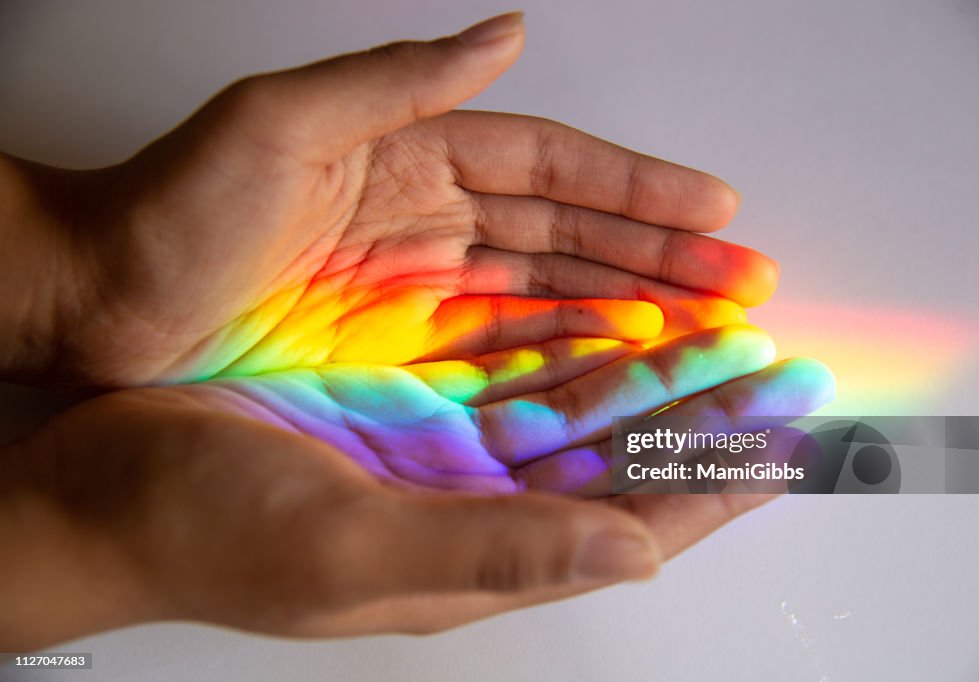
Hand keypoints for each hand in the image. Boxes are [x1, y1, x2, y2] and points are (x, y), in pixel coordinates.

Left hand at [0, 13, 775, 385]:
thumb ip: (398, 81)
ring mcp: (420, 289)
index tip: (712, 207)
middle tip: (739, 280)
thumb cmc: (169, 210)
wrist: (98, 304)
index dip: (636, 187)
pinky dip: (561, 358)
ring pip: (549, 295)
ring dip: (627, 309)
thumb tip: (503, 34)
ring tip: (703, 329)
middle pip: (570, 236)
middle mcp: (429, 219)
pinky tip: (615, 370)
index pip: (550, 167)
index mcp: (413, 153)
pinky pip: (500, 351)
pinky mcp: (398, 349)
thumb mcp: (278, 124)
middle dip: (659, 256)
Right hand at [0, 325, 833, 648]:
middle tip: (776, 377)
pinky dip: (575, 360)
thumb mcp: (354, 549)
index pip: (632, 527)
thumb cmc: (204, 528)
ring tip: (721, 345)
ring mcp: (442, 457)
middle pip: (621, 467)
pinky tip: (615, 334)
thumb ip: (497, 549)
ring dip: (652, 385)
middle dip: (704, 422)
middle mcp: (472, 507)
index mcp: (475, 556)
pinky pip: (517, 383)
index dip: (715, 487)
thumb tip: (632, 552)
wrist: (105, 487)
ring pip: (580, 420)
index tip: (785, 444)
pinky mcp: (410, 415)